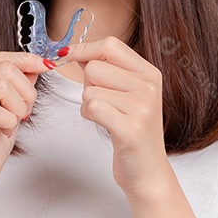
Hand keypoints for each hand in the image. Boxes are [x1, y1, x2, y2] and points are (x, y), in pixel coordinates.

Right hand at [0, 51, 53, 207]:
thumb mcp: (11, 111)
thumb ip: (20, 87)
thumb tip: (37, 64)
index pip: (0, 58)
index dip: (27, 60)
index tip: (48, 67)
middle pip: (3, 70)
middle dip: (26, 91)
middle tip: (25, 112)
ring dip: (17, 108)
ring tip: (13, 124)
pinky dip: (8, 122)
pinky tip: (4, 132)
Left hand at [60, 36, 172, 200]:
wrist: (148, 172)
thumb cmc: (133, 132)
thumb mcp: (129, 94)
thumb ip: (108, 70)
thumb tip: (78, 51)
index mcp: (150, 73)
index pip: (111, 45)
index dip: (85, 48)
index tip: (68, 54)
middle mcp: (149, 86)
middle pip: (95, 67)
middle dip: (87, 84)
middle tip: (103, 102)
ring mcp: (142, 106)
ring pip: (90, 89)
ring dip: (88, 104)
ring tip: (106, 117)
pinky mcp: (131, 127)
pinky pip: (92, 107)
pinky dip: (88, 116)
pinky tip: (103, 124)